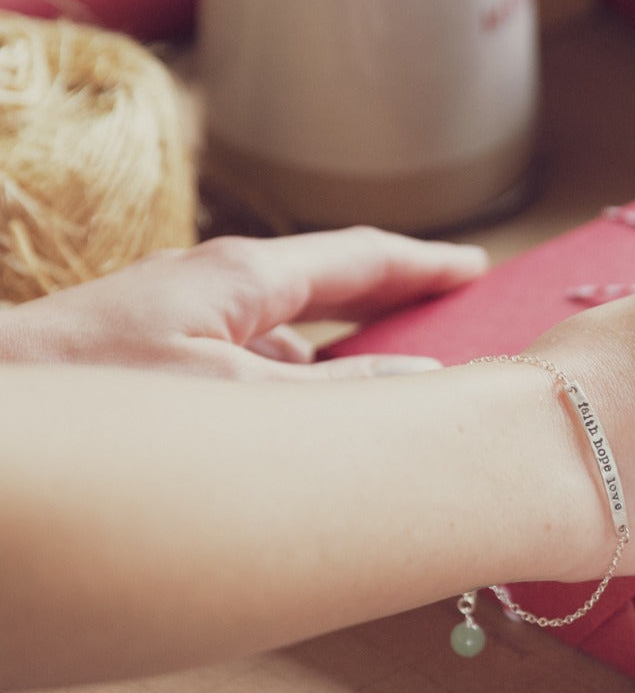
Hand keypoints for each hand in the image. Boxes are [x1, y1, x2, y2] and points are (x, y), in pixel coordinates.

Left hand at [0, 226, 486, 379]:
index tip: (476, 267)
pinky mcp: (161, 360)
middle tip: (452, 324)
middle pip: (331, 289)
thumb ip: (337, 394)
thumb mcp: (239, 400)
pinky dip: (293, 393)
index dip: (424, 264)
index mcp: (243, 277)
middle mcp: (217, 289)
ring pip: (290, 337)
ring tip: (392, 396)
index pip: (359, 258)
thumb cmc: (99, 399)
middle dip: (393, 305)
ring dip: (340, 361)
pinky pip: (254, 369)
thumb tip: (419, 380)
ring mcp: (187, 323)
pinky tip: (304, 434)